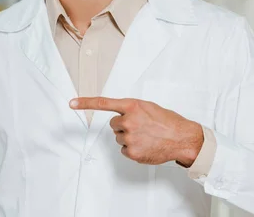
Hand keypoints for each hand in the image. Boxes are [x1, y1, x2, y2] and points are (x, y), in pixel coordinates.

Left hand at [70, 97, 203, 166]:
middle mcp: (128, 120)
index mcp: (132, 106)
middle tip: (141, 127)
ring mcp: (129, 137)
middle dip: (124, 126)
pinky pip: (124, 150)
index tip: (72, 103)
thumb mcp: (148, 108)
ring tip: (146, 136)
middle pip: (114, 124)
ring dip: (130, 137)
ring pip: (119, 138)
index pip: (103, 103)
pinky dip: (133, 149)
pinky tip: (146, 145)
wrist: (182, 138)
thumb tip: (121, 116)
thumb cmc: (167, 121)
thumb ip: (132, 110)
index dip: (85, 103)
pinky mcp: (131, 152)